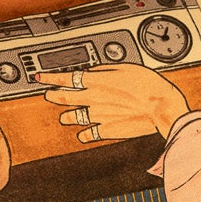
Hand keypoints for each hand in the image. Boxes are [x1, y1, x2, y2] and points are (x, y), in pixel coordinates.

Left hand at [37, 64, 187, 143]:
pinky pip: (88, 134)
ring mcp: (98, 116)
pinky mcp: (106, 130)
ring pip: (73, 117)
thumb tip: (93, 71)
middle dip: (53, 95)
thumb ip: (105, 70)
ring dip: (66, 116)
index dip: (51, 77)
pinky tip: (82, 135)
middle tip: (47, 94)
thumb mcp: (126, 67)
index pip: (66, 78)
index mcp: (97, 81)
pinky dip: (83, 135)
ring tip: (64, 117)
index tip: (40, 76)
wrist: (160, 107)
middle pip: (65, 97)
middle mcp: (93, 99)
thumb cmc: (148, 84)